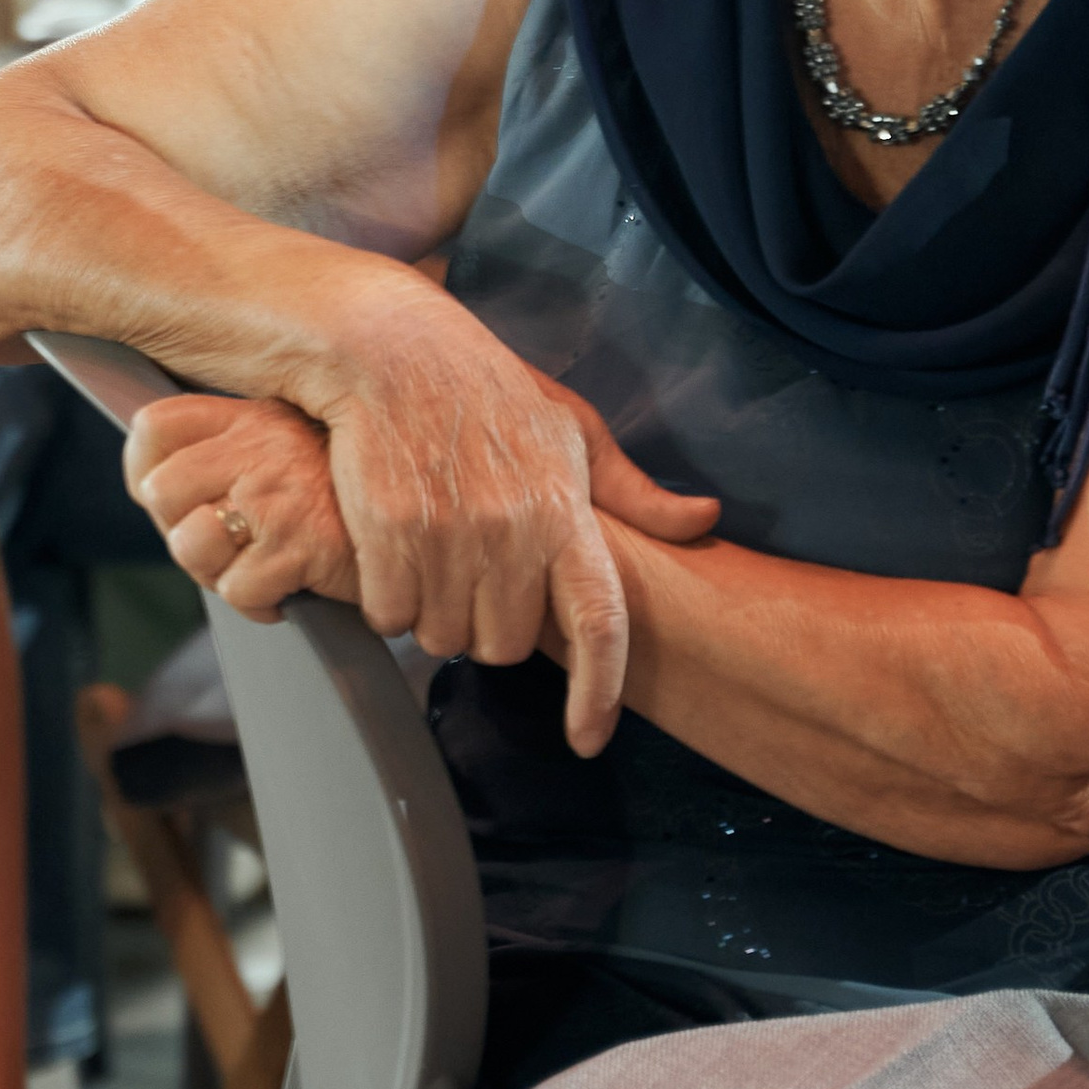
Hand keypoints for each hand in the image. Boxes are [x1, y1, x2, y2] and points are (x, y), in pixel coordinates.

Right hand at [125, 290, 717, 752]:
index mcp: (567, 512)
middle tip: (470, 578)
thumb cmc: (484, 389)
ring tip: (429, 555)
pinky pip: (389, 616)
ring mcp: (450, 533)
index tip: (589, 741)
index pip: (600, 624)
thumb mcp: (570, 429)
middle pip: (506, 646)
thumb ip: (632, 492)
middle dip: (486, 627)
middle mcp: (515, 530)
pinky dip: (385, 601)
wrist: (389, 347)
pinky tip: (389, 553)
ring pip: (443, 637)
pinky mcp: (388, 532)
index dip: (600, 693)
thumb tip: (704, 519)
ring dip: (432, 616)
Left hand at [126, 392, 361, 620]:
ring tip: (256, 570)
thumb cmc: (359, 492)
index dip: (143, 472)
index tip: (170, 503)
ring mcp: (276, 495)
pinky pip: (238, 590)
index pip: (154, 428)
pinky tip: (290, 590)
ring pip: (189, 547)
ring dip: (216, 574)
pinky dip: (258, 604)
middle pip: (161, 493)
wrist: (436, 510)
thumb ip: (241, 447)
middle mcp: (258, 447)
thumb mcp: (298, 441)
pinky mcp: (299, 544)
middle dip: (180, 536)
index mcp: (252, 416)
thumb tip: (168, 486)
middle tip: (224, 549)